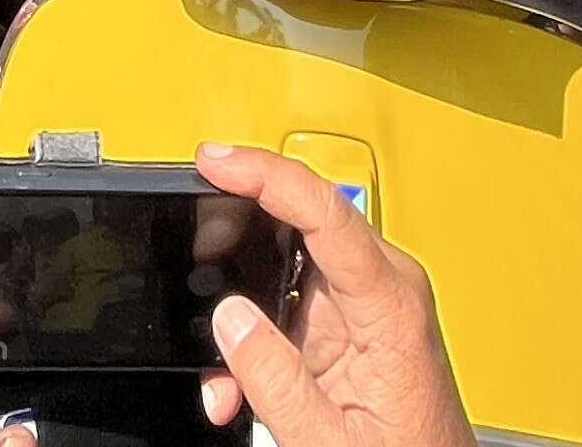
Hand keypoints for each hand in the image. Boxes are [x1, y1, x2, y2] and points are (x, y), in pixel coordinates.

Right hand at [192, 145, 475, 446]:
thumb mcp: (329, 439)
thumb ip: (275, 379)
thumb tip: (230, 317)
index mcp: (391, 304)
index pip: (327, 212)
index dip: (267, 175)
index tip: (217, 161)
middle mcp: (381, 289)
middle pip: (297, 227)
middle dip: (234, 245)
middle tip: (190, 248)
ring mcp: (362, 304)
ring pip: (280, 270)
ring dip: (239, 314)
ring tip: (221, 372)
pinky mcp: (344, 324)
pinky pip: (284, 306)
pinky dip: (252, 339)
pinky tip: (237, 385)